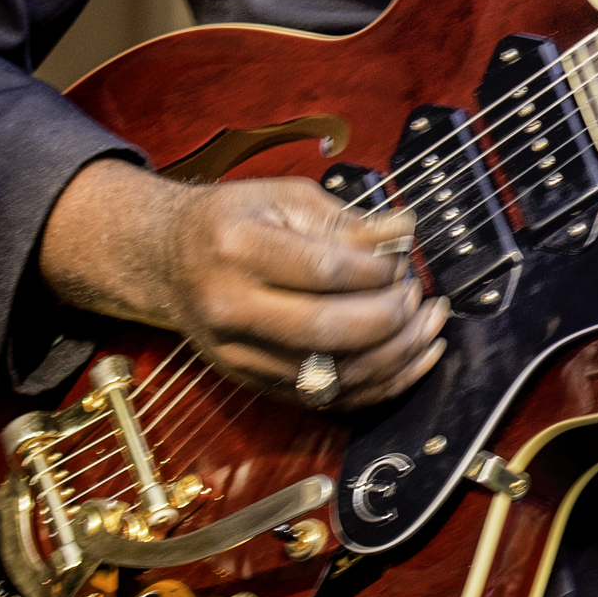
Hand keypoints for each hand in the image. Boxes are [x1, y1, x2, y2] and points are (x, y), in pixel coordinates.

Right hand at [41, 158, 450, 408]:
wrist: (169, 261)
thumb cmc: (234, 220)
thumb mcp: (285, 197)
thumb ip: (345, 220)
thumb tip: (404, 232)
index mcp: (236, 247)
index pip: (323, 270)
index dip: (377, 269)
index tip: (402, 257)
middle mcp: (230, 307)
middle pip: (327, 331)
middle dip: (390, 317)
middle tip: (417, 295)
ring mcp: (238, 354)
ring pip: (330, 375)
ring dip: (395, 356)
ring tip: (428, 325)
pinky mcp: (252, 382)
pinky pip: (325, 399)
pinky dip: (378, 385)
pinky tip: (412, 358)